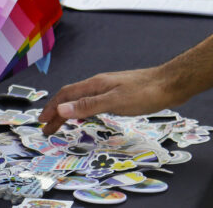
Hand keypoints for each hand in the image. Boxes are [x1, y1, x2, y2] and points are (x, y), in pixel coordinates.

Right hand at [38, 66, 185, 134]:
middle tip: (47, 129)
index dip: (52, 108)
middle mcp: (99, 84)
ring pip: (82, 99)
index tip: (42, 122)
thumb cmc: (145, 92)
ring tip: (61, 123)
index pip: (66, 95)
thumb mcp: (115, 102)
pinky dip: (83, 110)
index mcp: (95, 85)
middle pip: (71, 97)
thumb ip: (88, 106)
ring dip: (69, 111)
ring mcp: (109, 88)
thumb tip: (61, 109)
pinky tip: (88, 115)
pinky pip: (93, 102)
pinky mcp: (119, 94)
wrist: (170, 84)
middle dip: (57, 112)